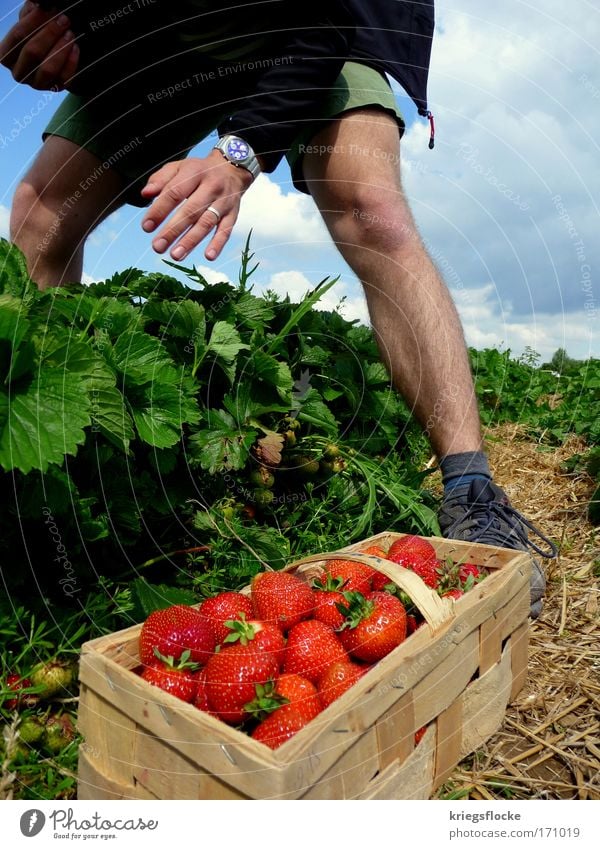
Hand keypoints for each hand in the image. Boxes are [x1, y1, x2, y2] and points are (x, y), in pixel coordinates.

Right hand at [0, 1, 78, 90]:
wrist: (56, 54)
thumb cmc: (40, 35)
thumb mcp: (33, 21)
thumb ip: (31, 12)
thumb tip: (37, 1)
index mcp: (6, 54)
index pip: (17, 36)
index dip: (33, 21)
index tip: (48, 9)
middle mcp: (18, 72)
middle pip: (32, 52)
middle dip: (50, 34)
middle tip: (64, 20)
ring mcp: (36, 84)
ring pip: (48, 69)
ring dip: (61, 49)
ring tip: (70, 34)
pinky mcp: (54, 89)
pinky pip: (64, 78)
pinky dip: (71, 62)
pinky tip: (75, 48)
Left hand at [140, 150, 254, 261]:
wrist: (232, 168)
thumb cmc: (199, 171)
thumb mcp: (179, 167)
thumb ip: (160, 179)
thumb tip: (145, 194)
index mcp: (194, 173)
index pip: (174, 193)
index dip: (159, 210)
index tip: (146, 227)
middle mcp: (210, 187)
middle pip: (190, 211)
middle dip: (173, 231)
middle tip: (157, 247)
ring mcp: (223, 202)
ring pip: (206, 223)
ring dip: (191, 241)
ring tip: (176, 255)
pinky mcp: (232, 214)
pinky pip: (226, 230)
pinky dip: (218, 244)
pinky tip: (209, 256)